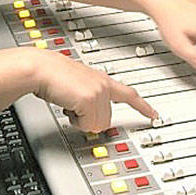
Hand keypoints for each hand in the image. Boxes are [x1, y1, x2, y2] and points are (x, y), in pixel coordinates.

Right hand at [28, 49, 158, 131]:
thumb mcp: (77, 87)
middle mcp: (104, 85)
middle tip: (74, 106)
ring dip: (81, 120)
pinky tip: (67, 106)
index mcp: (102, 80)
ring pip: (97, 124)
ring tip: (69, 103)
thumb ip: (89, 98)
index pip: (129, 94)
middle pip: (107, 120)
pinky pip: (87, 124)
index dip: (143, 106)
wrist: (41, 69)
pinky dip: (75, 121)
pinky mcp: (90, 99)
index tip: (154, 115)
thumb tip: (88, 116)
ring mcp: (99, 92)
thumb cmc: (52, 76)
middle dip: (89, 119)